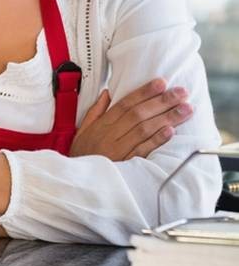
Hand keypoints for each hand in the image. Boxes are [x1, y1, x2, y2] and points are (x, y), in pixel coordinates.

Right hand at [69, 78, 192, 160]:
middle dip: (161, 101)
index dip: (143, 92)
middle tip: (181, 92)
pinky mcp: (126, 164)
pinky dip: (156, 140)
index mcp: (101, 125)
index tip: (161, 82)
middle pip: (138, 114)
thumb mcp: (82, 131)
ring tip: (185, 109)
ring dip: (166, 118)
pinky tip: (170, 131)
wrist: (79, 183)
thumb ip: (95, 111)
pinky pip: (143, 151)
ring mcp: (118, 150)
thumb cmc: (82, 155)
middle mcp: (110, 135)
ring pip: (144, 130)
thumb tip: (108, 93)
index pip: (124, 104)